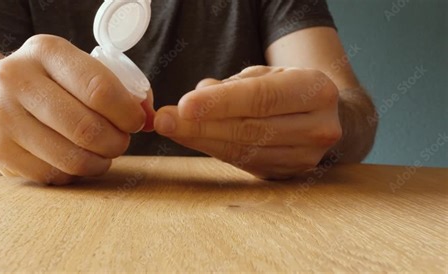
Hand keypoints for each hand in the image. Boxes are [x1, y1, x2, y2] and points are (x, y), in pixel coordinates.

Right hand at [0, 35, 154, 183]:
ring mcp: (1, 116)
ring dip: (99, 163)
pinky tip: (74, 161)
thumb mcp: (77, 72)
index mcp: (45, 51)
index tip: (136, 122)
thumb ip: (118, 89)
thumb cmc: (49, 88)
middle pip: (87, 128)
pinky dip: (73, 174)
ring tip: (103, 155)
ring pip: (71, 158)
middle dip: (117, 142)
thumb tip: (152, 119)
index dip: (128, 113)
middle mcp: (15, 78)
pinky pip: (53, 175)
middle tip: (121, 142)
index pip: (100, 89)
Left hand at [154, 66, 341, 178]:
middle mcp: (317, 128)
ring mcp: (305, 157)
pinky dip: (214, 150)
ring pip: (243, 151)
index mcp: (316, 91)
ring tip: (170, 128)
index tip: (183, 106)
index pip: (262, 98)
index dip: (220, 103)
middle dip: (200, 126)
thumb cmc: (290, 89)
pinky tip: (192, 139)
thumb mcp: (269, 74)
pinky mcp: (288, 174)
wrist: (327, 118)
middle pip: (249, 129)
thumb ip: (235, 85)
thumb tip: (199, 95)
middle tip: (163, 121)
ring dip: (201, 140)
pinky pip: (243, 162)